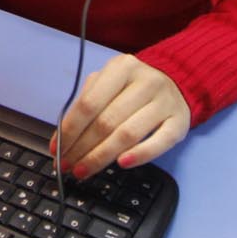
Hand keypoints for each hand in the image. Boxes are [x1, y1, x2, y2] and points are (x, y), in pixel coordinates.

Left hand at [53, 55, 191, 178]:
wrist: (176, 82)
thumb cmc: (133, 86)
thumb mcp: (108, 83)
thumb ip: (86, 104)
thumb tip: (62, 138)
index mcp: (122, 67)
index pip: (89, 103)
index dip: (69, 130)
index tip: (56, 150)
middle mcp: (146, 82)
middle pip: (106, 122)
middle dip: (82, 148)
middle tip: (68, 165)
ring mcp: (165, 102)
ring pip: (128, 134)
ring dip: (102, 157)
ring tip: (84, 170)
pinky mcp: (180, 122)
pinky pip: (159, 143)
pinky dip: (139, 156)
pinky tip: (121, 164)